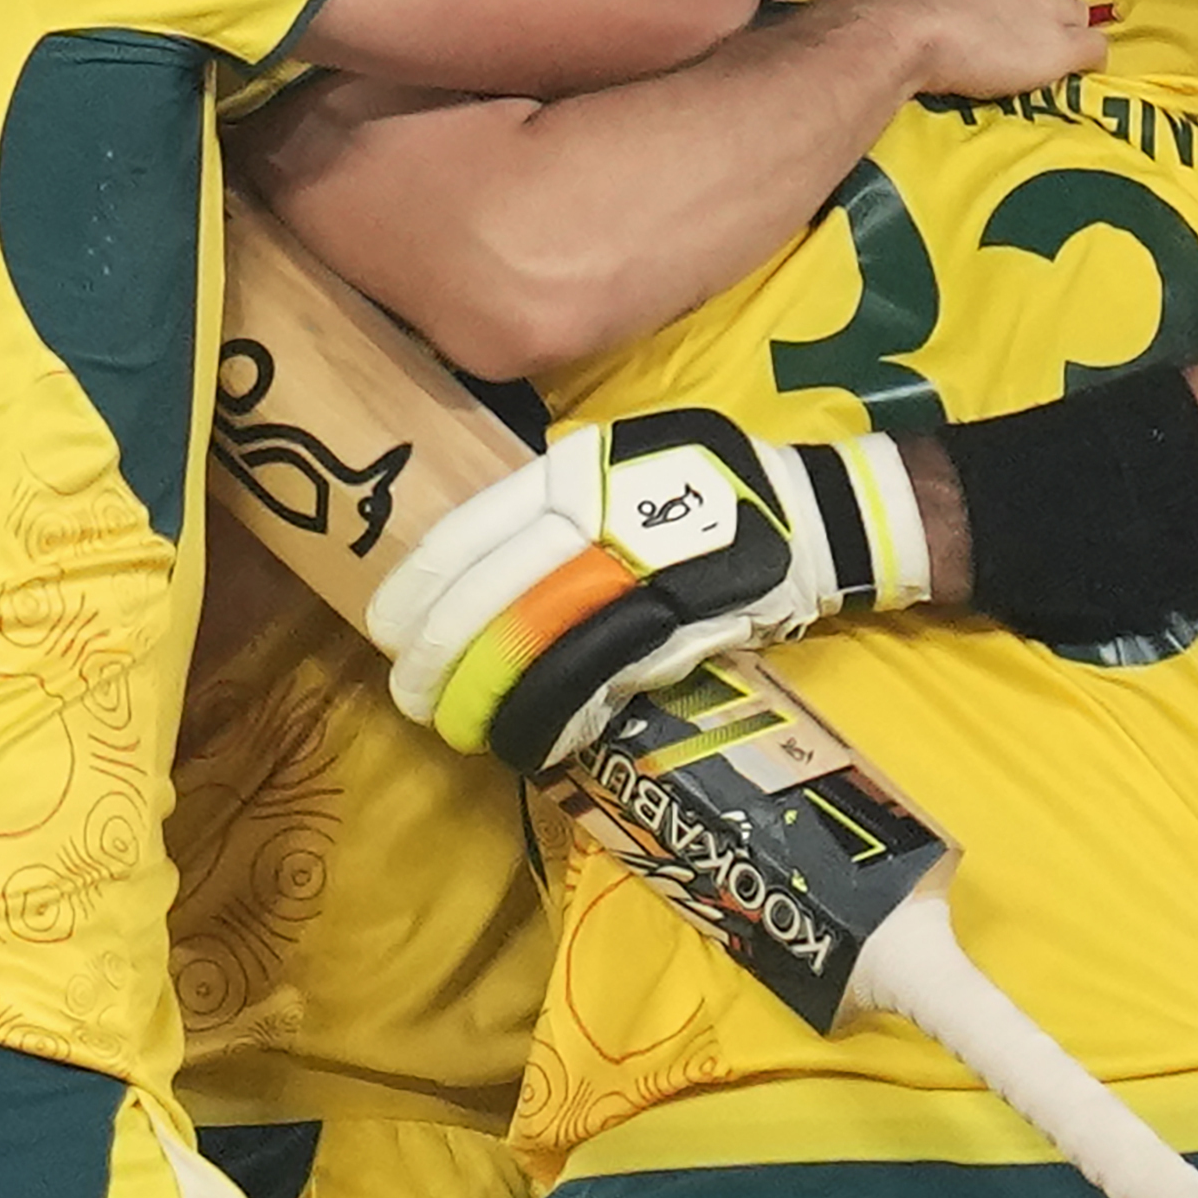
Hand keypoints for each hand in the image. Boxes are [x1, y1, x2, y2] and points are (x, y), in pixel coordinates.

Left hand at [370, 408, 930, 771]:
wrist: (811, 514)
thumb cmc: (700, 484)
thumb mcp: (616, 459)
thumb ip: (549, 499)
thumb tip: (472, 562)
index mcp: (574, 470)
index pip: (471, 533)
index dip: (420, 590)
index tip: (385, 629)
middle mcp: (602, 517)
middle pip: (495, 598)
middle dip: (439, 656)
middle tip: (409, 693)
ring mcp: (643, 575)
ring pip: (541, 647)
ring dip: (488, 697)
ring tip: (455, 725)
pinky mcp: (681, 628)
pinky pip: (602, 681)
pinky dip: (558, 715)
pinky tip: (529, 737)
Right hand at [825, 0, 1108, 100]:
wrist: (893, 28)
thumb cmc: (875, 0)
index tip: (975, 8)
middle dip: (1028, 6)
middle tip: (1002, 37)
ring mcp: (1040, 3)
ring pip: (1072, 12)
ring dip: (1059, 31)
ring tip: (1036, 58)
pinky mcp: (1058, 45)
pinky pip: (1093, 48)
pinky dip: (1086, 59)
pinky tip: (1072, 73)